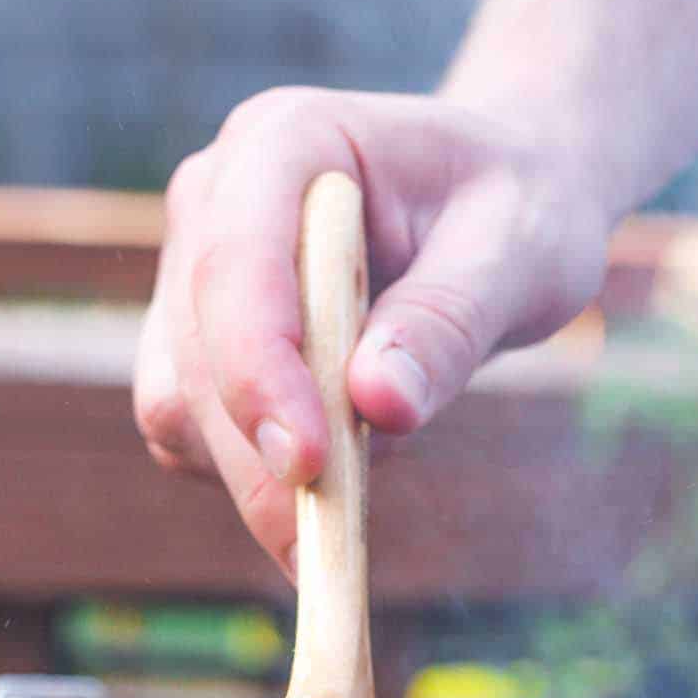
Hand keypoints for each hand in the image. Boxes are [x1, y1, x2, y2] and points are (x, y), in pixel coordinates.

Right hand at [133, 88, 607, 573]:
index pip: (236, 263)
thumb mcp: (520, 253)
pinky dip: (254, 479)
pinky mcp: (196, 346)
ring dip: (254, 478)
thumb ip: (451, 321)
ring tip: (361, 492)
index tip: (308, 465)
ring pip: (177, 404)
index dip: (260, 370)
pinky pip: (194, 435)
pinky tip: (340, 469)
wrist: (499, 205)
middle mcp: (216, 202)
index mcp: (285, 141)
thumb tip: (378, 404)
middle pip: (194, 352)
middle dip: (256, 459)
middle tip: (331, 556)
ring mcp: (193, 275)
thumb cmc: (516, 211)